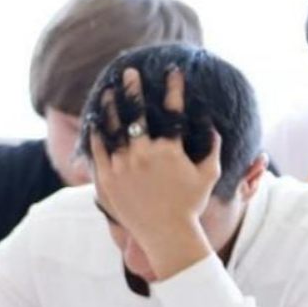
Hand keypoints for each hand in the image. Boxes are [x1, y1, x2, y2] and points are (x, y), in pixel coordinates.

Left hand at [90, 67, 221, 251]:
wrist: (165, 235)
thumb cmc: (190, 206)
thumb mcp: (208, 174)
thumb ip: (212, 146)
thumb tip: (210, 121)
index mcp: (169, 150)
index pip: (172, 111)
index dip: (173, 88)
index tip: (172, 70)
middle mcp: (143, 155)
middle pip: (137, 114)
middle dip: (134, 89)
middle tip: (130, 72)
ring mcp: (122, 167)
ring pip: (113, 130)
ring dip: (111, 108)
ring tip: (109, 92)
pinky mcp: (106, 180)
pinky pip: (97, 152)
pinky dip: (96, 135)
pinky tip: (95, 121)